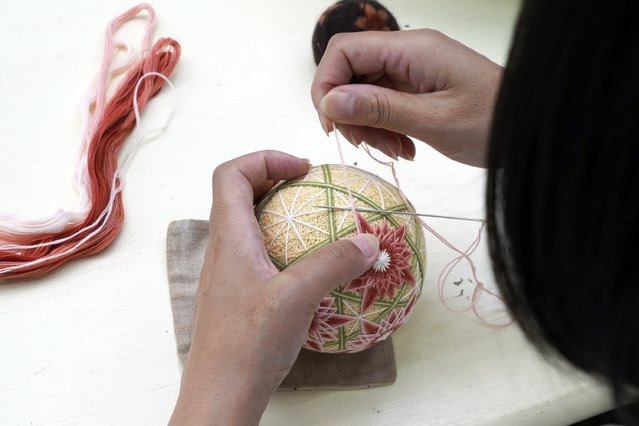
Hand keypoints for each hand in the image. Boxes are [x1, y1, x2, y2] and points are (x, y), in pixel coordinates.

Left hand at [169, 151, 379, 424]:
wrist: (221, 395)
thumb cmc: (248, 344)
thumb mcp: (296, 298)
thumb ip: (333, 264)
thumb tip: (369, 241)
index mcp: (229, 237)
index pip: (230, 173)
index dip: (264, 158)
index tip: (303, 169)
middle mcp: (224, 249)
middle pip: (239, 193)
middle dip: (277, 180)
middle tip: (314, 189)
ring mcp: (229, 273)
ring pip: (250, 224)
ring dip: (281, 213)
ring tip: (318, 224)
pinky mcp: (239, 295)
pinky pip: (259, 253)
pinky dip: (285, 246)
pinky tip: (311, 269)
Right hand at [311, 29, 502, 166]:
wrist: (533, 127)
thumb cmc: (494, 122)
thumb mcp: (434, 121)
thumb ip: (380, 109)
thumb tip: (329, 102)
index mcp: (412, 49)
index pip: (345, 50)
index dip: (326, 84)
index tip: (332, 124)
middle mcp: (409, 52)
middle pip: (351, 72)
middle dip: (349, 112)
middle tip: (365, 145)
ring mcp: (414, 69)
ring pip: (365, 92)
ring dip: (369, 125)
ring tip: (395, 151)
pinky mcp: (419, 87)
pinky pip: (385, 103)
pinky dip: (385, 128)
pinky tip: (404, 148)